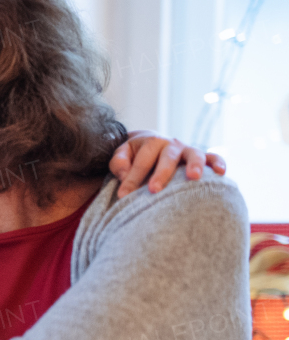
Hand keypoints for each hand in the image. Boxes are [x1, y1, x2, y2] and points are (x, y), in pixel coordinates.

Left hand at [110, 130, 225, 198]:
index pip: (141, 162)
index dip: (131, 179)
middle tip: (154, 190)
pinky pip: (214, 157)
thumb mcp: (122, 154)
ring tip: (193, 177)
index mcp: (150, 143)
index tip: (123, 196)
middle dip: (161, 174)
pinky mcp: (202, 157)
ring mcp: (188, 150)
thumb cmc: (134, 155)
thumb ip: (119, 163)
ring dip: (194, 165)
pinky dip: (218, 163)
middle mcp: (171, 145)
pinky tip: (221, 173)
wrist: (151, 143)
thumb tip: (125, 175)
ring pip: (194, 154)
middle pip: (168, 157)